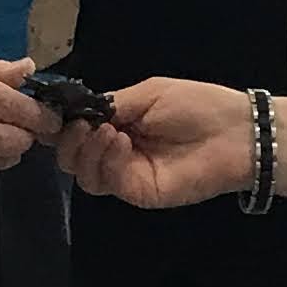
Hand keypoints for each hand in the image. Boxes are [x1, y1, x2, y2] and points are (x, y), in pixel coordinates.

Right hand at [64, 78, 252, 212]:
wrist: (233, 133)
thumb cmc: (196, 105)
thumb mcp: (147, 94)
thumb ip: (110, 105)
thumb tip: (74, 113)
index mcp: (118, 125)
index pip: (77, 132)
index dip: (62, 126)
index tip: (53, 114)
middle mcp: (117, 152)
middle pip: (72, 157)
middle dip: (69, 140)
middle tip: (83, 125)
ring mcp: (127, 175)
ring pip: (84, 174)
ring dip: (86, 150)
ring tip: (107, 131)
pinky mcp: (138, 192)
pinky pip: (107, 182)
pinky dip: (105, 160)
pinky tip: (120, 142)